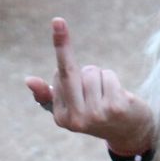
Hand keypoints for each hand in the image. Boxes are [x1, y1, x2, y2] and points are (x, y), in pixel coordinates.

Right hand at [25, 17, 154, 154]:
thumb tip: (28, 80)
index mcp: (62, 118)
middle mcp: (77, 119)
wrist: (131, 133)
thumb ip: (48, 94)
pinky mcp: (115, 107)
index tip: (58, 27)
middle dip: (81, 63)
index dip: (67, 63)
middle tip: (81, 58)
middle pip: (71, 71)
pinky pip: (108, 75)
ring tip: (107, 94)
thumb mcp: (71, 107)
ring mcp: (96, 114)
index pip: (59, 76)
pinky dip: (113, 79)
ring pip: (92, 72)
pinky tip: (118, 96)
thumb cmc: (97, 114)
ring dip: (101, 76)